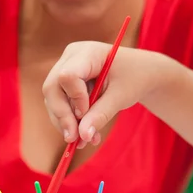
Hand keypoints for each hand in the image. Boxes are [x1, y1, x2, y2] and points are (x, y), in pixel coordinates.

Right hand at [42, 42, 168, 146]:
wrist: (140, 73)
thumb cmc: (134, 78)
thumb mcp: (120, 97)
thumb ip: (101, 115)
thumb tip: (83, 136)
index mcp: (88, 52)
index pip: (67, 76)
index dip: (74, 99)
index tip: (86, 114)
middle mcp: (70, 58)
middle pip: (52, 89)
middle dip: (63, 117)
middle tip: (76, 140)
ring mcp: (64, 71)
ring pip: (52, 101)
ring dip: (66, 124)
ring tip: (87, 140)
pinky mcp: (64, 86)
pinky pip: (59, 107)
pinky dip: (69, 123)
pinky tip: (85, 135)